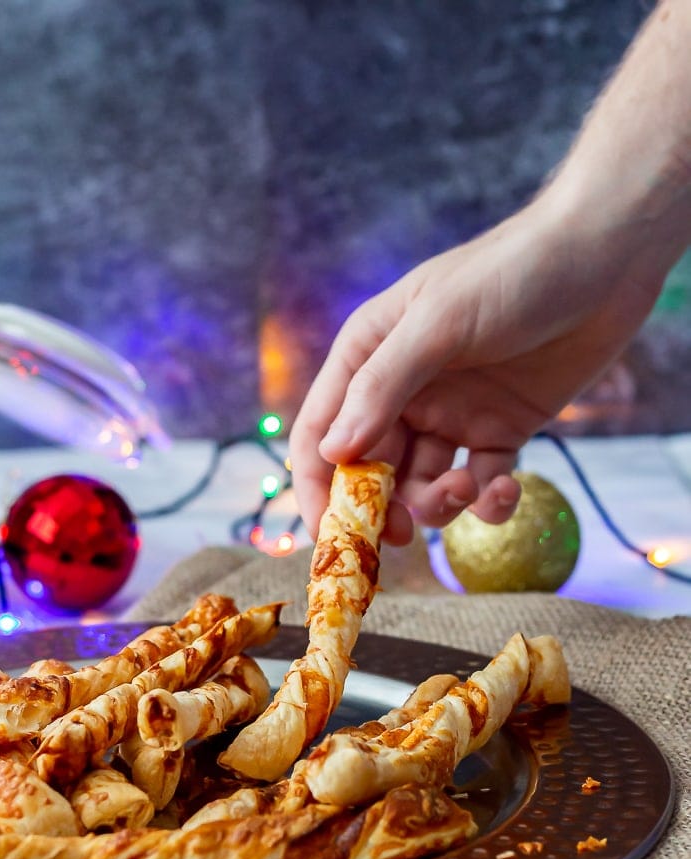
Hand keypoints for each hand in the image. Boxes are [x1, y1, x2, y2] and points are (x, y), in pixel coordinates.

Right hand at [289, 192, 662, 543]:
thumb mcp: (438, 324)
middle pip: (371, 471)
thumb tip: (333, 452)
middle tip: (404, 534)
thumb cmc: (512, 272)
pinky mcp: (501, 430)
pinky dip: (489, 500)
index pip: (321, 432)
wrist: (605, 256)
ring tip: (467, 490)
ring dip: (439, 503)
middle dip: (384, 507)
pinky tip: (503, 490)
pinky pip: (482, 484)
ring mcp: (453, 413)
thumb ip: (382, 388)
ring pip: (425, 485)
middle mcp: (404, 390)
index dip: (319, 487)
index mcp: (369, 356)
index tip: (331, 535)